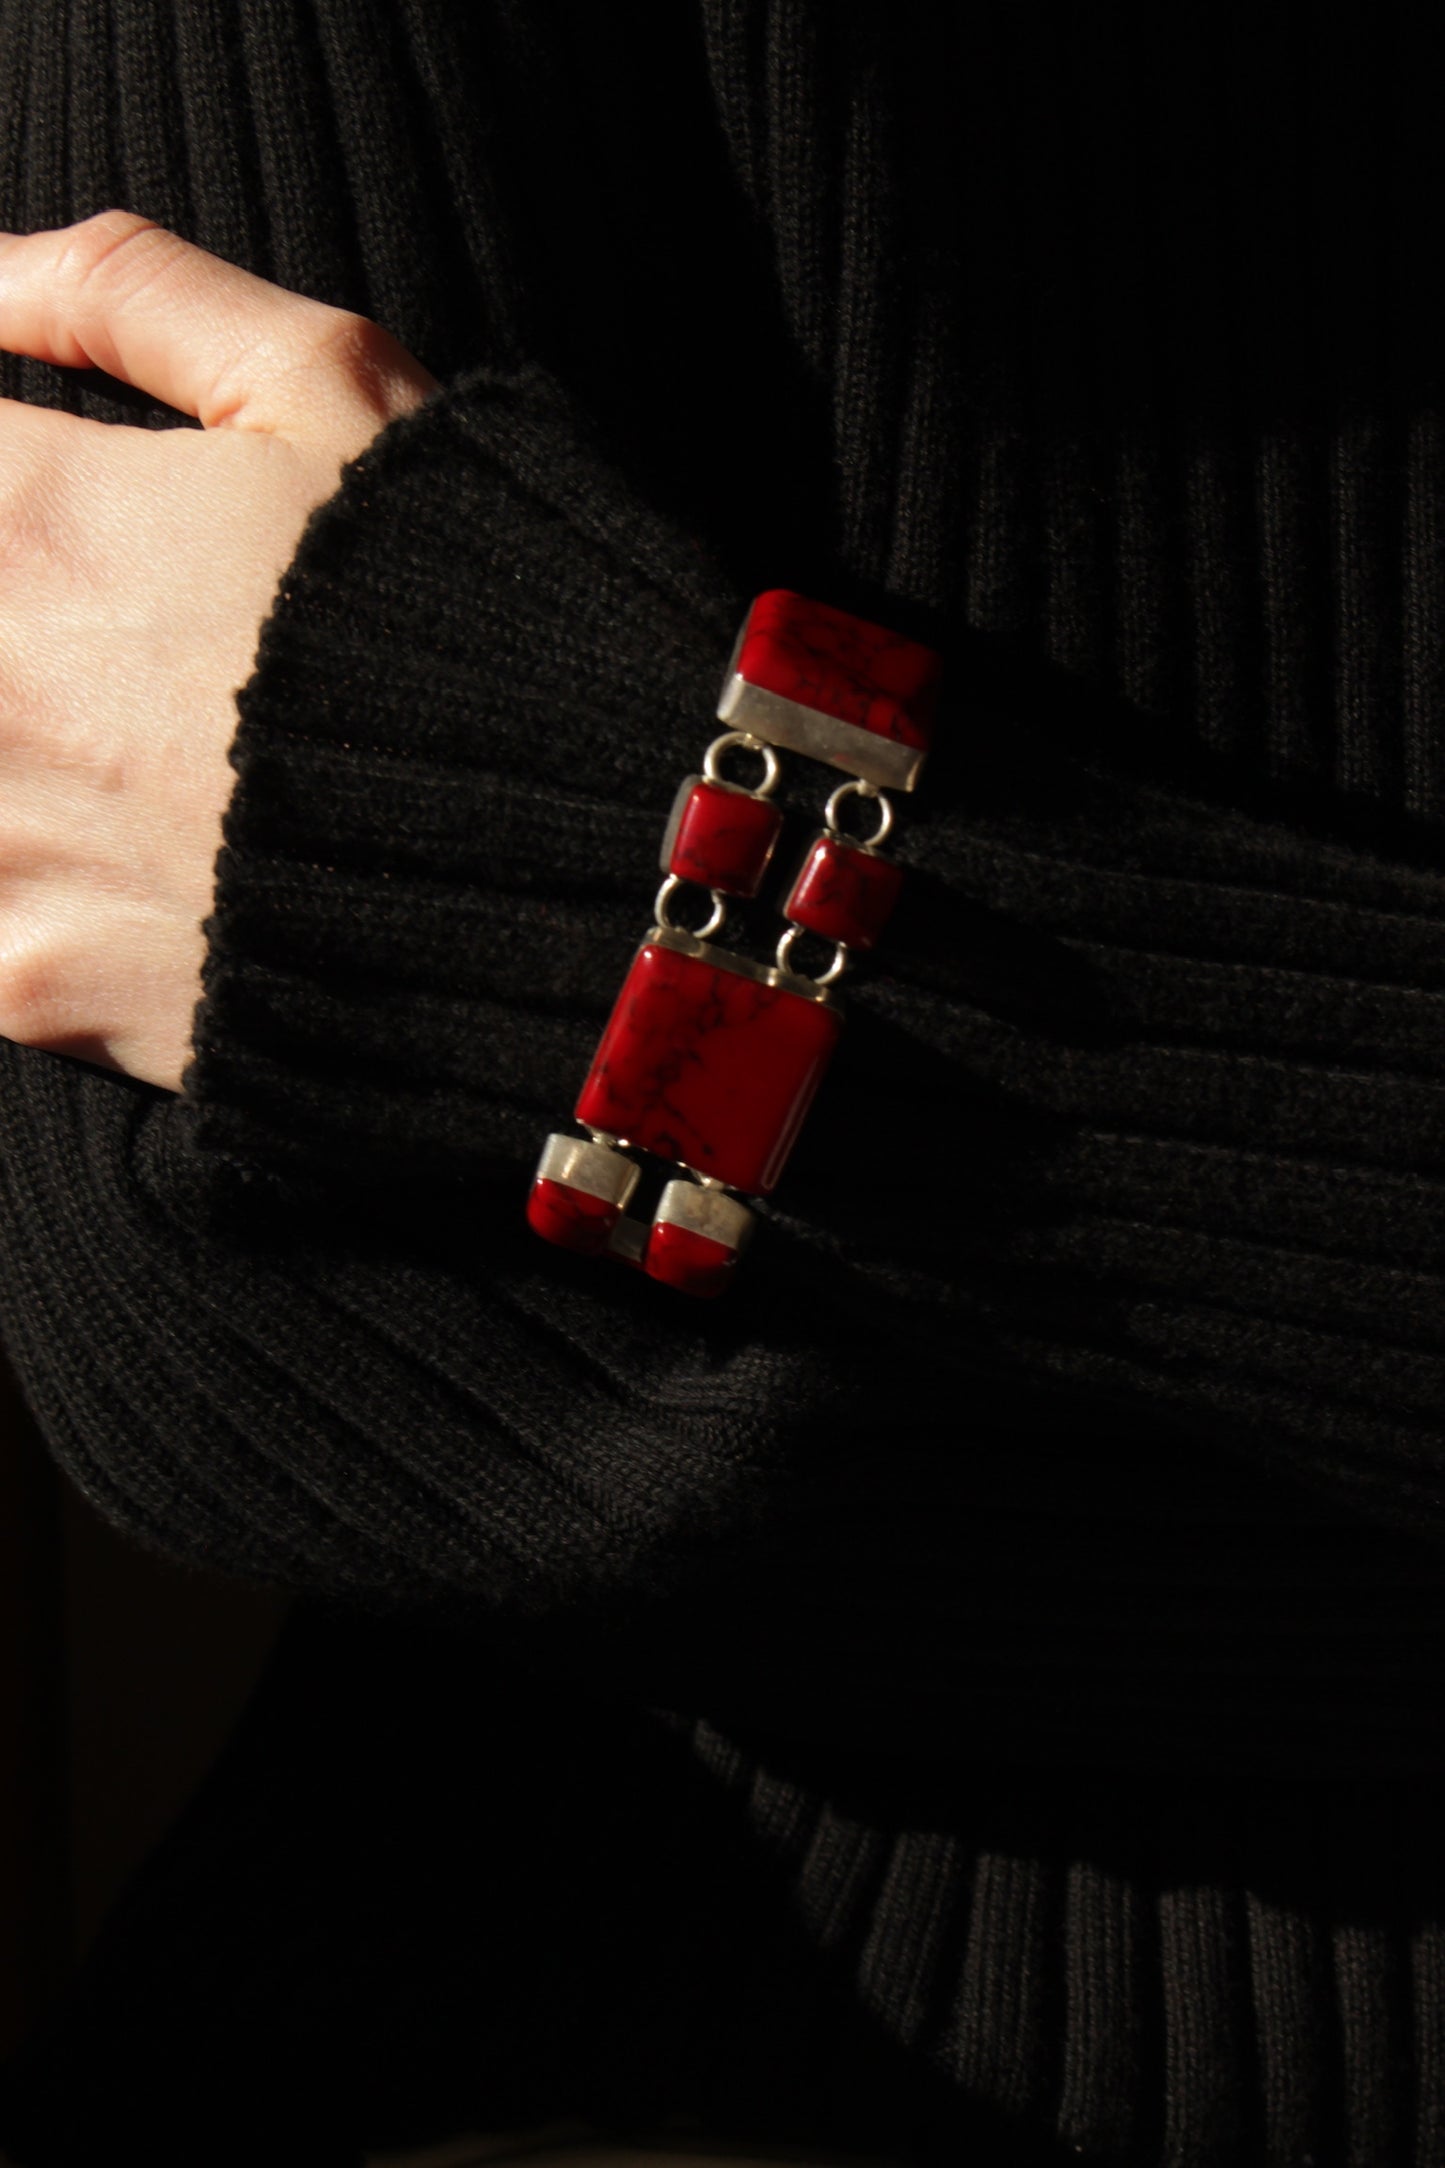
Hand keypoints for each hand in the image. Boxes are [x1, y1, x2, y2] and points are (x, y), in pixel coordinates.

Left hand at [0, 210, 440, 1090]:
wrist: (586, 866)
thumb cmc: (471, 610)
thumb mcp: (332, 385)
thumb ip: (130, 292)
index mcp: (29, 516)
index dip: (19, 496)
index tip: (79, 533)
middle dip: (28, 638)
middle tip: (149, 653)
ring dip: (23, 754)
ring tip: (155, 761)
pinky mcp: (34, 983)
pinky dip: (34, 892)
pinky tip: (138, 871)